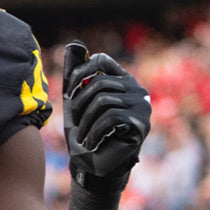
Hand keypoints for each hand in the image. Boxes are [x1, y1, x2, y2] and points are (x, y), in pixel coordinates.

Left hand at [62, 41, 150, 193]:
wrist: (96, 164)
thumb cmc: (85, 131)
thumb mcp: (75, 101)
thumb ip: (75, 74)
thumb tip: (73, 45)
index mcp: (120, 80)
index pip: (101, 60)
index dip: (80, 72)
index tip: (68, 92)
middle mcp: (135, 89)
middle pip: (99, 83)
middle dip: (79, 103)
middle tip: (75, 122)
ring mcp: (141, 106)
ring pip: (103, 101)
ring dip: (85, 121)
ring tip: (82, 136)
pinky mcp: (141, 123)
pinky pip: (110, 118)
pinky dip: (94, 132)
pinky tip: (91, 142)